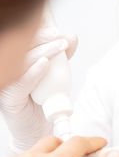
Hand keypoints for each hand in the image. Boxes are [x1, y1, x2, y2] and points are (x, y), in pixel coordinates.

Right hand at [0, 26, 77, 151]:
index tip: (57, 30)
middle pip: (23, 47)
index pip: (25, 41)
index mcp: (18, 61)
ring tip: (60, 47)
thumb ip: (61, 56)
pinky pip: (20, 83)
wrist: (39, 127)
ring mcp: (8, 84)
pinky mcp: (10, 99)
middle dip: (43, 38)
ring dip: (44, 51)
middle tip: (61, 38)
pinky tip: (45, 63)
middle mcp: (10, 70)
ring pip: (23, 61)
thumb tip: (72, 37)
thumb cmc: (44, 98)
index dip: (39, 32)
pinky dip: (34, 71)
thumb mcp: (54, 73)